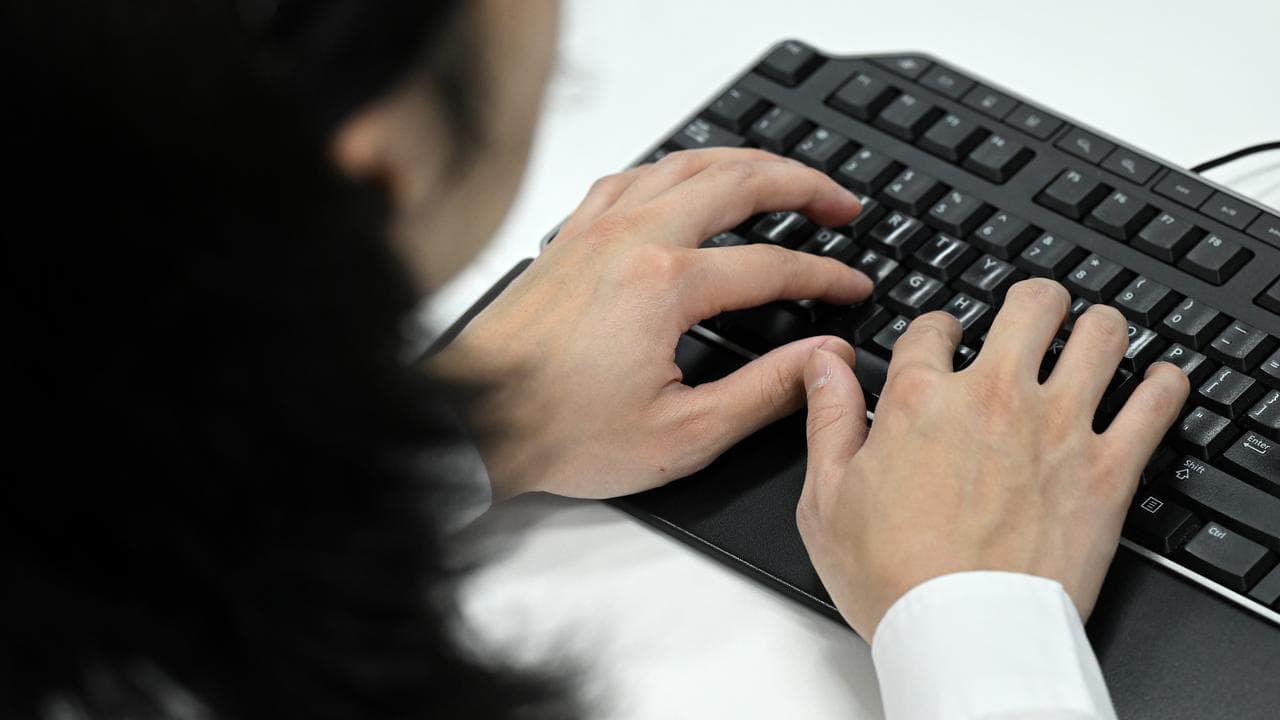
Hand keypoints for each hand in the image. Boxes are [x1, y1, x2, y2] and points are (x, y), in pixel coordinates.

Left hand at [429, 148, 871, 499]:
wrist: (472, 420)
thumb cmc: (559, 431)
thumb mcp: (682, 434)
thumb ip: (763, 392)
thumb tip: (820, 359)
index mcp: (665, 285)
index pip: (771, 265)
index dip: (824, 275)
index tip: (852, 287)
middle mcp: (632, 239)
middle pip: (738, 183)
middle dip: (803, 185)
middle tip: (841, 202)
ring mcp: (596, 230)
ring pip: (685, 163)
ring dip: (745, 162)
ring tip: (783, 175)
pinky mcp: (569, 236)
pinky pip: (632, 175)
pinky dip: (676, 167)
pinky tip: (688, 179)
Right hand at [796, 279, 1189, 639]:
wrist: (964, 637)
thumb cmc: (893, 578)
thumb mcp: (826, 499)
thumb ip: (827, 418)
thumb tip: (822, 363)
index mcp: (922, 400)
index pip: (933, 328)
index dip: (938, 328)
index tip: (945, 340)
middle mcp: (995, 398)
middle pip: (1032, 306)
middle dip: (1034, 303)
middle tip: (1034, 315)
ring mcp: (1059, 427)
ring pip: (1101, 335)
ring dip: (1096, 328)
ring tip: (1092, 337)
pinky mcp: (1109, 469)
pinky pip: (1157, 402)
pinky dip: (1164, 384)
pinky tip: (1157, 383)